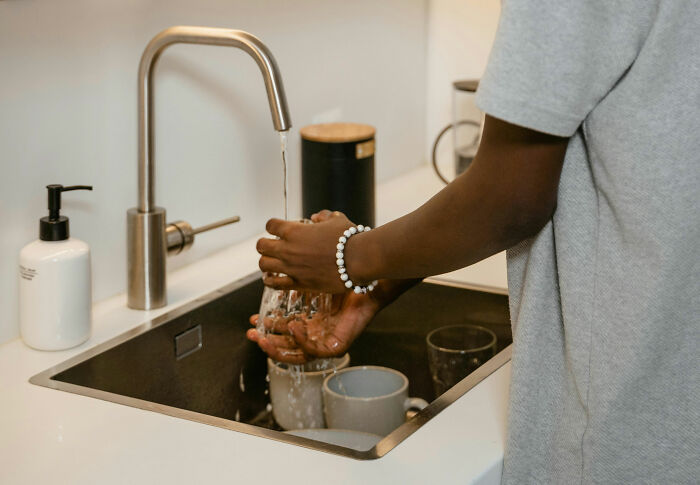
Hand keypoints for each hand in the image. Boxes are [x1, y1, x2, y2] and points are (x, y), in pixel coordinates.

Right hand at [245, 289, 380, 363]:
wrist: (366, 285)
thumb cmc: (344, 286)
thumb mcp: (313, 289)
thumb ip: (296, 291)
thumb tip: (277, 285)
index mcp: (311, 327)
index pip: (285, 335)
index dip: (268, 330)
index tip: (253, 321)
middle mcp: (318, 337)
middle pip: (288, 348)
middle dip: (267, 343)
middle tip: (251, 334)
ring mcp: (327, 344)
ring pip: (298, 356)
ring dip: (279, 348)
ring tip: (264, 337)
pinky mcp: (337, 347)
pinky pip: (315, 350)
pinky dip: (302, 341)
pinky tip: (293, 326)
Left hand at [257, 210, 360, 292]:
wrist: (358, 260)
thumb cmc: (349, 238)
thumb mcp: (337, 220)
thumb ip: (324, 216)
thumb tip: (316, 217)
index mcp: (294, 231)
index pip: (270, 225)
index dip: (273, 226)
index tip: (278, 229)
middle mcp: (288, 249)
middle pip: (261, 245)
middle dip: (265, 245)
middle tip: (272, 247)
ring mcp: (291, 267)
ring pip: (263, 265)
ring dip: (266, 262)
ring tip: (271, 263)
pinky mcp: (298, 283)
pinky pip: (274, 284)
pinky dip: (270, 281)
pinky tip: (272, 279)